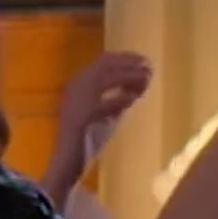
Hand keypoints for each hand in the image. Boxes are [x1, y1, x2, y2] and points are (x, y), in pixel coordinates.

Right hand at [58, 52, 153, 167]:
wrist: (68, 161)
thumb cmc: (88, 139)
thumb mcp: (108, 115)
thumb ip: (121, 100)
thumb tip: (141, 86)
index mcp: (80, 83)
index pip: (104, 60)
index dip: (126, 58)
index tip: (143, 60)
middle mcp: (77, 87)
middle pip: (106, 64)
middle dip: (130, 63)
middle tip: (149, 66)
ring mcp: (78, 100)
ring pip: (106, 78)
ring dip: (129, 76)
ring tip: (146, 79)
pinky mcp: (82, 117)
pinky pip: (106, 102)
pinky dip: (122, 99)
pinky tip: (134, 99)